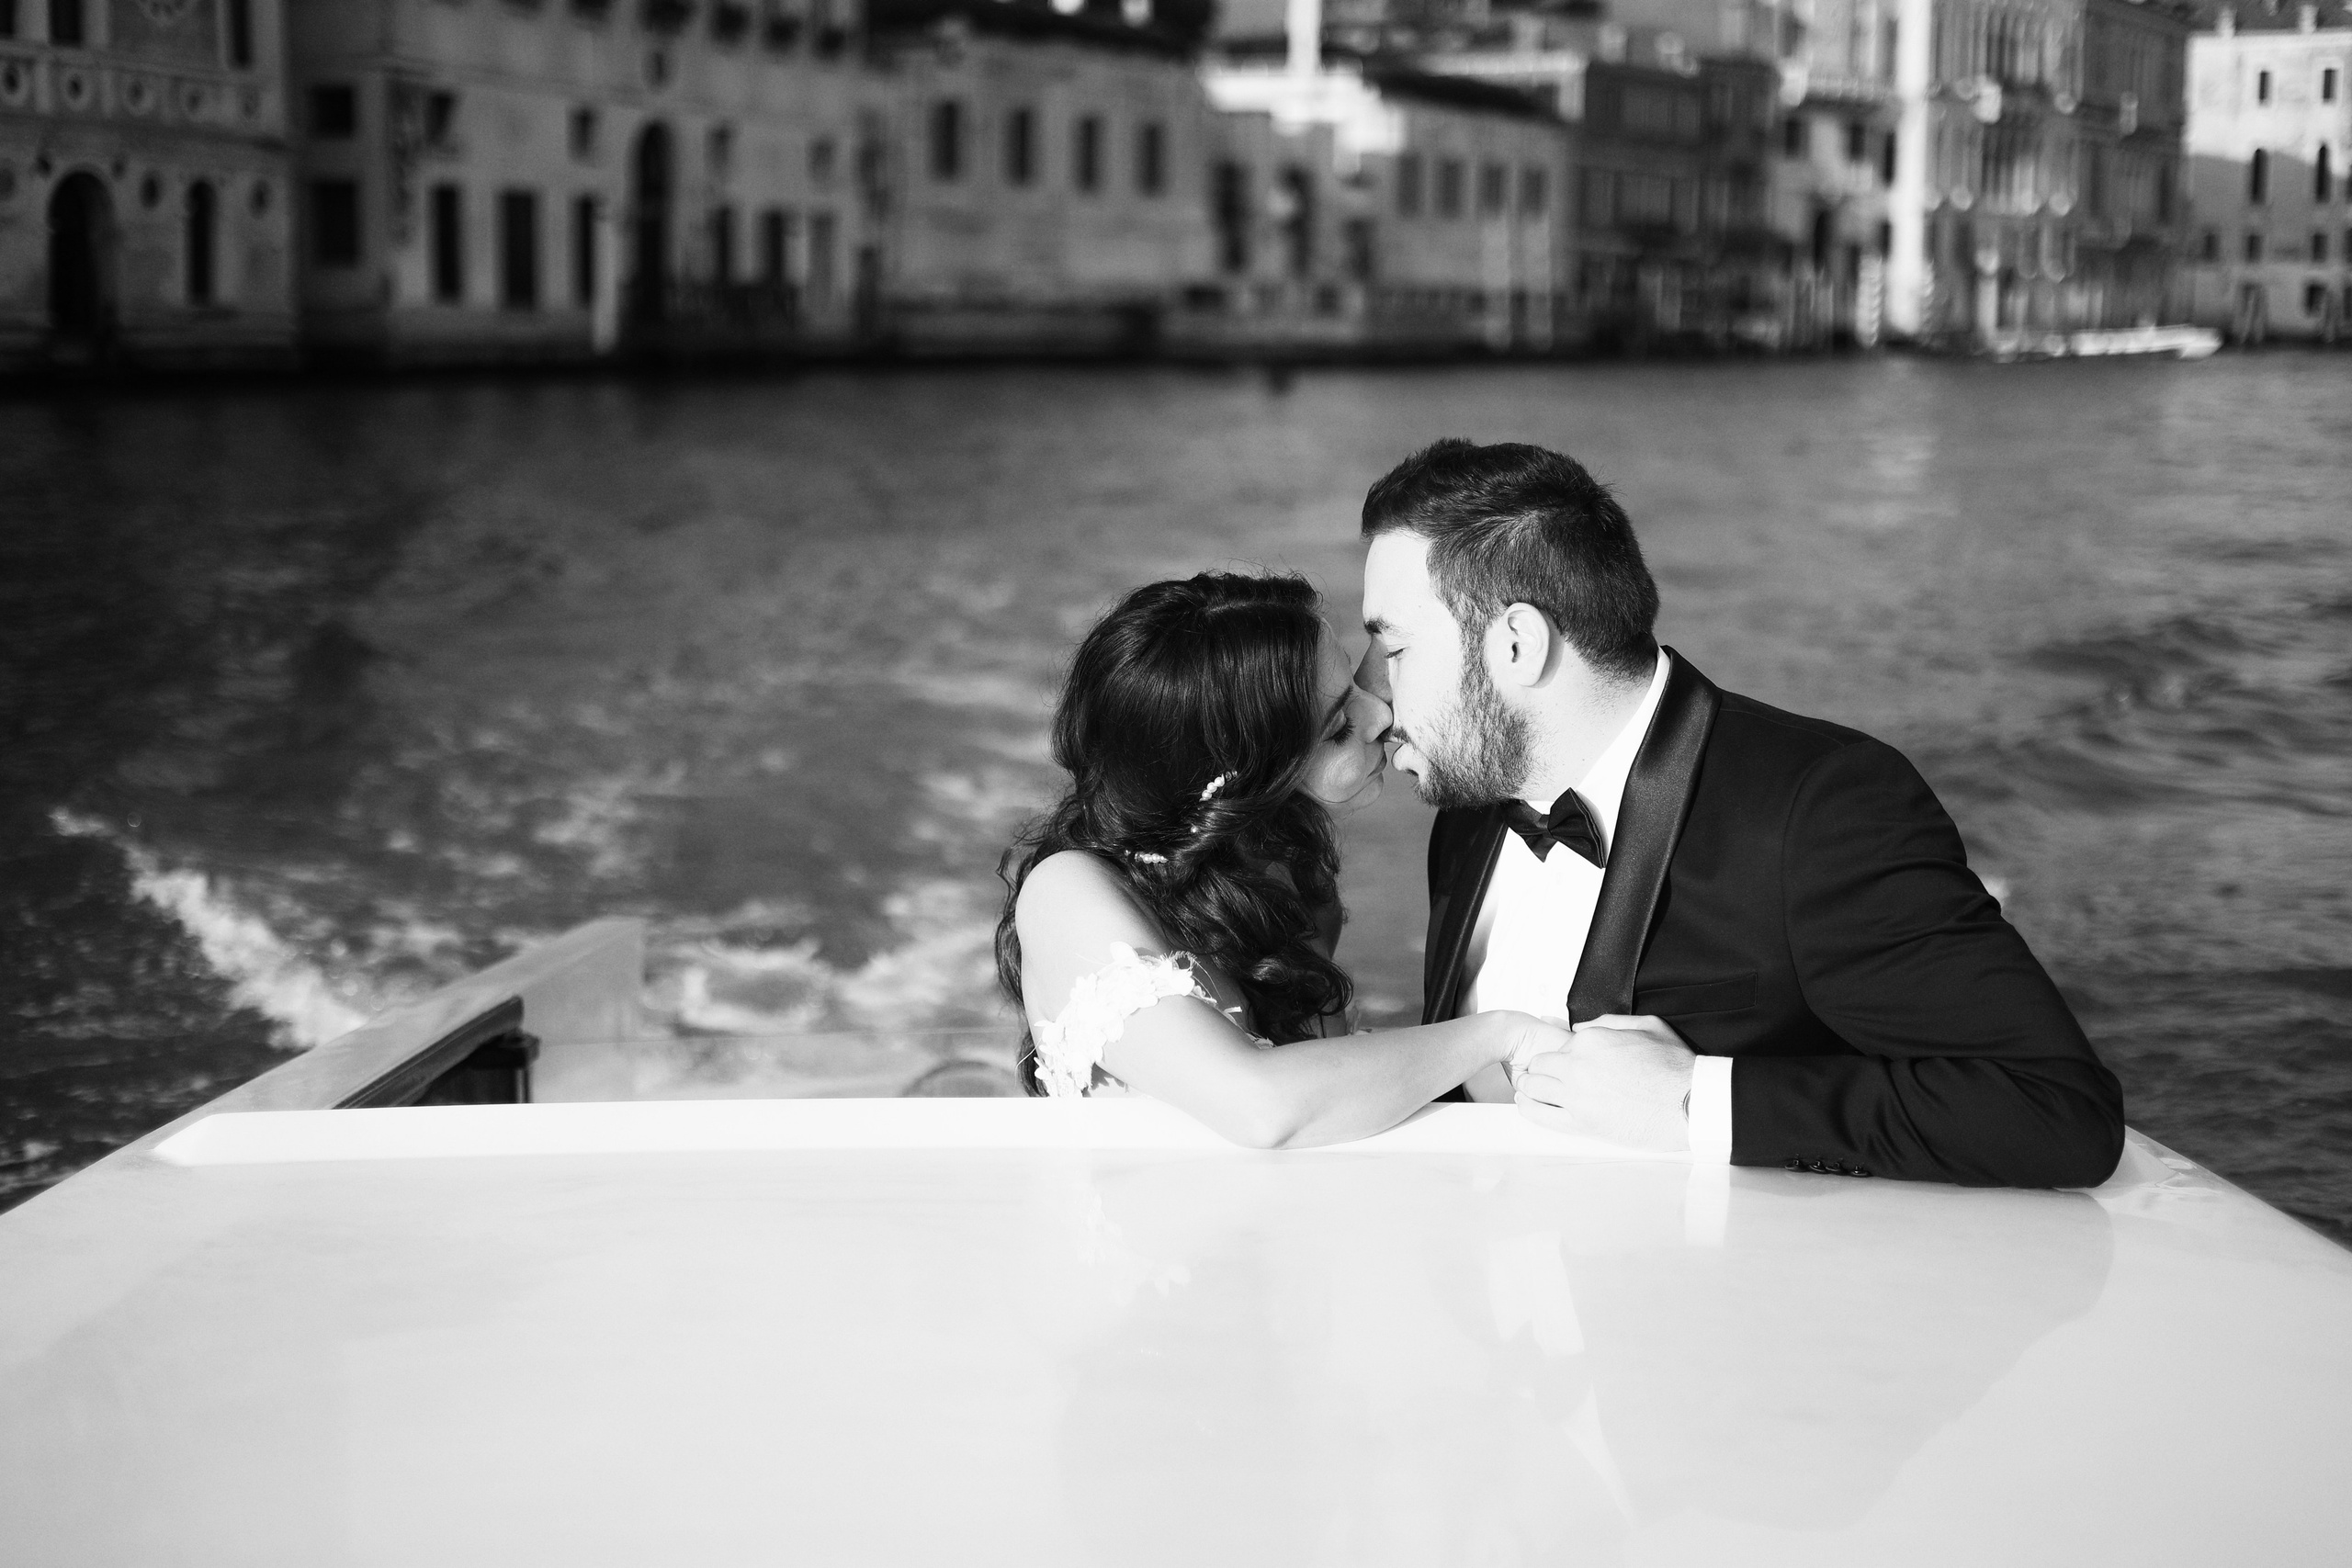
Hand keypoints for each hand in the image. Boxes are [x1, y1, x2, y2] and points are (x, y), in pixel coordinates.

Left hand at [1514, 1013, 1696, 1151]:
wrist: (1691, 1103)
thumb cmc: (1675, 1067)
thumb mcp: (1648, 1025)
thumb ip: (1609, 1022)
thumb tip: (1581, 1028)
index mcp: (1592, 1040)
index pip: (1559, 1045)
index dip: (1563, 1056)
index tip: (1569, 1065)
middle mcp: (1578, 1065)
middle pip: (1540, 1065)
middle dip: (1543, 1070)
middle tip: (1547, 1078)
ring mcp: (1577, 1095)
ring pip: (1533, 1086)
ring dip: (1532, 1087)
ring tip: (1533, 1091)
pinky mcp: (1581, 1123)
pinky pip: (1539, 1114)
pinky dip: (1529, 1107)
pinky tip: (1527, 1105)